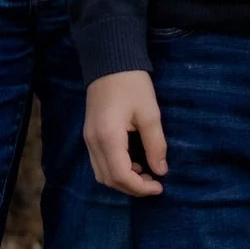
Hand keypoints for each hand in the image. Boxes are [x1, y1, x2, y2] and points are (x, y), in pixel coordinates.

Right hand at [82, 71, 165, 196]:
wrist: (109, 61)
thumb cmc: (132, 84)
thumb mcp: (150, 114)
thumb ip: (155, 145)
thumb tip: (161, 171)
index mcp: (108, 137)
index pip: (121, 175)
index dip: (141, 187)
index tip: (160, 186)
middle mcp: (93, 141)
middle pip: (109, 179)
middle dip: (132, 188)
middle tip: (154, 183)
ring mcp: (88, 138)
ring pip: (101, 173)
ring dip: (123, 180)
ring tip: (144, 173)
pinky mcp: (89, 134)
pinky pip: (99, 162)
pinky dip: (115, 169)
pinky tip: (132, 162)